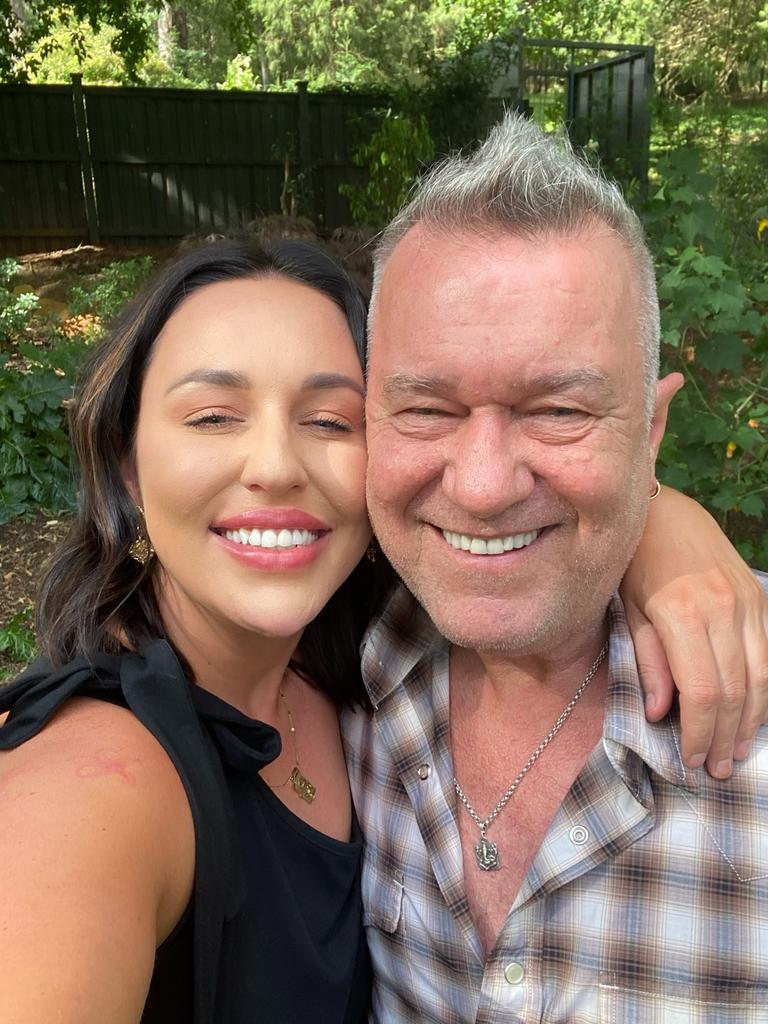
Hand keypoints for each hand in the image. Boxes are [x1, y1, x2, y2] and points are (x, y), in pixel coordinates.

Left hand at [621, 486, 767, 777]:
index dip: (700, 733)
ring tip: (736, 751)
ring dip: (751, 721)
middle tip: (717, 768)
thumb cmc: (633, 563)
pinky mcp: (758, 596)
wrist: (663, 511)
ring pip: (761, 677)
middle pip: (735, 691)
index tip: (692, 760)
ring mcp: (746, 601)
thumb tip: (663, 715)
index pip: (702, 692)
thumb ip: (648, 663)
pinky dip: (764, 690)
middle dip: (725, 736)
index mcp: (681, 613)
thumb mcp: (628, 611)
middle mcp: (721, 608)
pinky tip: (752, 714)